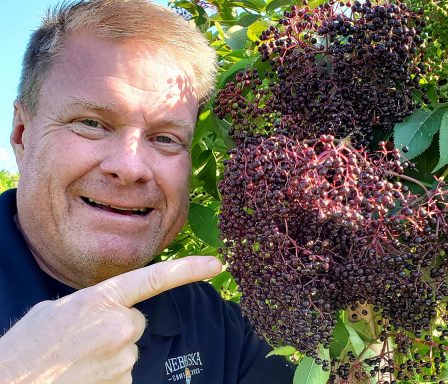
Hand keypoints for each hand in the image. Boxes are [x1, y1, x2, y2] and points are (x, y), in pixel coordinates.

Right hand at [0, 256, 220, 383]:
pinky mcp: (124, 383)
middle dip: (118, 331)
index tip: (216, 264)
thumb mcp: (58, 311)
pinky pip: (124, 375)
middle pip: (137, 323)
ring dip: (110, 356)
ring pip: (129, 351)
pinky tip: (83, 376)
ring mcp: (123, 357)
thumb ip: (94, 305)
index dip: (187, 270)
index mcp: (102, 299)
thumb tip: (112, 311)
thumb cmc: (28, 346)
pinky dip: (108, 377)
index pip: (153, 280)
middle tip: (84, 342)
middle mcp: (120, 325)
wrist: (11, 382)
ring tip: (78, 361)